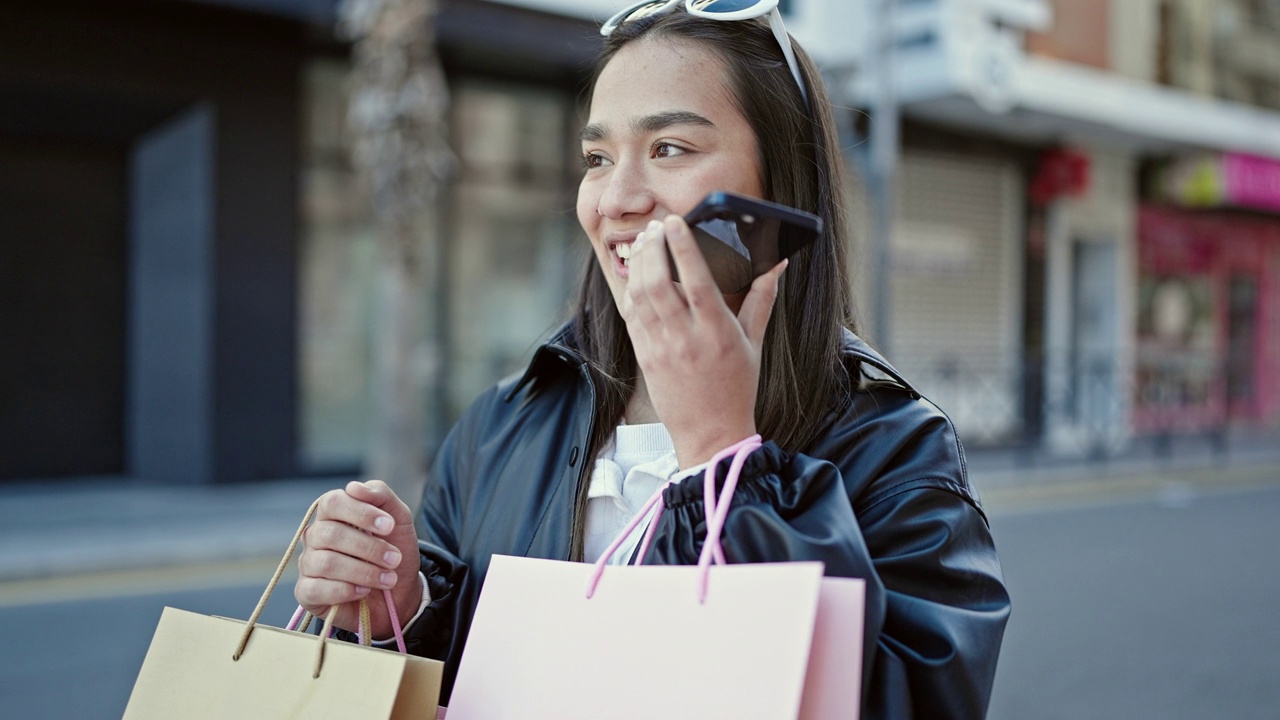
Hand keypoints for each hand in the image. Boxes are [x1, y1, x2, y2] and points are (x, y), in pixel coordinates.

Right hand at [293, 480, 420, 638]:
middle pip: (331, 534)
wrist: (399, 592)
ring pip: (327, 562)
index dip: (361, 512)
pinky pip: (317, 589)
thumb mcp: (399, 519)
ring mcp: (309, 564)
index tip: (389, 526)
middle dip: (369, 548)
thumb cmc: (394, 550)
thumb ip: (381, 495)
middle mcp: (316, 536)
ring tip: (388, 578)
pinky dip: (346, 590)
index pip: (333, 502)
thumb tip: (353, 487)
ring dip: (364, 572)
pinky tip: (364, 591)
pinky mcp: (306, 592)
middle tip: (395, 559)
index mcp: (334, 514)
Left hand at [622, 215, 785, 466]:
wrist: (711, 433)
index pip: (696, 280)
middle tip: (656, 229)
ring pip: (640, 296)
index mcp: (718, 332)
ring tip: (644, 244)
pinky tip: (636, 275)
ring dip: (638, 265)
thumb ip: (762, 299)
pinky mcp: (645, 357)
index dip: (683, 247)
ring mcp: (661, 348)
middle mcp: (686, 338)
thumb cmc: (736, 387)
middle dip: (653, 248)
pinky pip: (632, 316)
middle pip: (660, 282)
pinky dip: (631, 290)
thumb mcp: (754, 343)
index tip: (675, 223)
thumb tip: (778, 265)